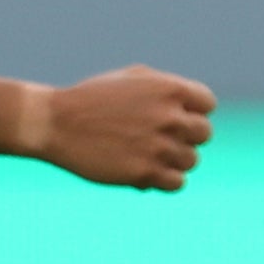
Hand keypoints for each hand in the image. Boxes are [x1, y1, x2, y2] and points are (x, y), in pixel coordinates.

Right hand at [0, 66, 217, 190]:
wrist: (55, 122)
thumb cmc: (92, 98)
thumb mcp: (131, 79)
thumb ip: (166, 89)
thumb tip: (195, 111)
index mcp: (170, 89)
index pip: (207, 104)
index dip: (191, 111)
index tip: (171, 117)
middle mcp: (170, 117)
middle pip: (203, 134)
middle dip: (184, 136)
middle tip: (157, 138)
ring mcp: (160, 147)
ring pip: (191, 160)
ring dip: (173, 160)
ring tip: (146, 154)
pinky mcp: (145, 173)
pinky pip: (177, 183)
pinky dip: (164, 180)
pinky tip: (144, 172)